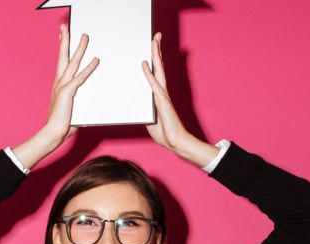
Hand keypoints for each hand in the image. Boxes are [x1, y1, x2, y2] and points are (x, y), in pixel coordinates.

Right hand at [10, 24, 99, 170]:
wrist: (52, 133)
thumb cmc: (62, 124)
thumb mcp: (72, 109)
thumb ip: (80, 102)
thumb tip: (91, 103)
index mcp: (58, 84)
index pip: (61, 62)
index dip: (62, 48)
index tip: (63, 36)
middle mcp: (58, 82)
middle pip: (62, 56)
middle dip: (65, 40)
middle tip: (65, 27)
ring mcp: (62, 86)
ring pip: (72, 63)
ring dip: (79, 49)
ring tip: (85, 37)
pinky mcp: (68, 93)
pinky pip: (80, 78)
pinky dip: (89, 69)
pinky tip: (96, 60)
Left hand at [141, 32, 195, 149]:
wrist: (175, 142)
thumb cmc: (164, 132)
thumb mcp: (149, 118)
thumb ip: (144, 109)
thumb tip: (135, 105)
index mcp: (159, 94)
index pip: (157, 72)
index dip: (155, 59)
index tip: (153, 46)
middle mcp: (162, 91)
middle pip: (159, 66)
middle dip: (157, 50)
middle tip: (156, 36)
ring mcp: (162, 95)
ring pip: (158, 71)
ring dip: (155, 55)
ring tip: (153, 41)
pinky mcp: (162, 101)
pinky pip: (153, 85)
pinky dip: (148, 74)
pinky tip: (145, 64)